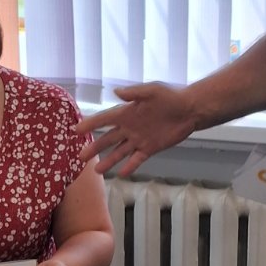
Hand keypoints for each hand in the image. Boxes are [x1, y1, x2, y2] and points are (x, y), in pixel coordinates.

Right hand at [74, 83, 195, 176]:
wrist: (190, 110)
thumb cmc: (171, 97)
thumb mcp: (153, 91)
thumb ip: (135, 93)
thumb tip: (116, 92)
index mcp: (127, 112)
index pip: (104, 119)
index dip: (90, 124)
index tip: (75, 130)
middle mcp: (130, 127)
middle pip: (108, 139)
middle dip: (95, 147)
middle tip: (81, 157)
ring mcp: (139, 139)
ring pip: (120, 152)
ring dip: (109, 161)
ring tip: (97, 171)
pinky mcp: (150, 148)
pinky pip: (137, 159)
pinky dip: (129, 166)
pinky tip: (121, 174)